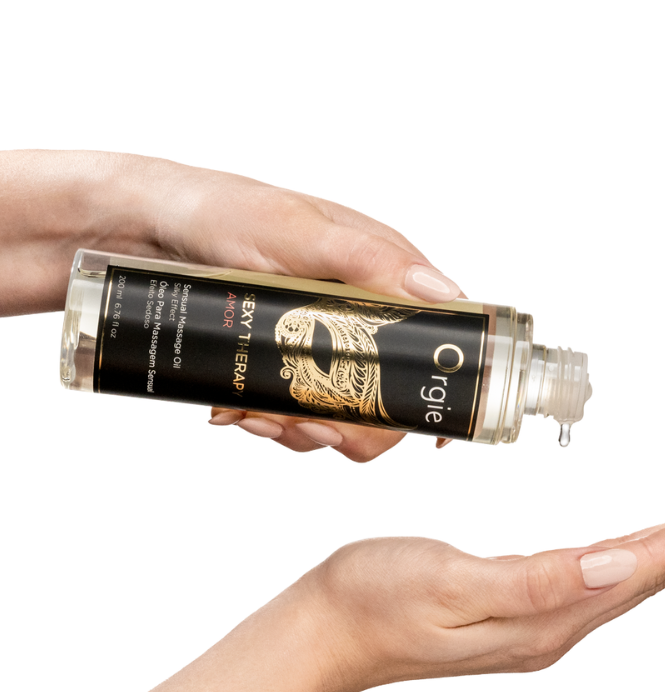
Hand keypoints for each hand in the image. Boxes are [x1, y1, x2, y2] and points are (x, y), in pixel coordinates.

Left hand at [0, 150, 461, 460]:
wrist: (146, 229)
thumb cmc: (223, 210)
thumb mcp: (298, 230)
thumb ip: (369, 259)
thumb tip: (440, 295)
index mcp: (383, 274)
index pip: (439, 338)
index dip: (440, 388)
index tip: (426, 431)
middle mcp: (362, 313)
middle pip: (393, 395)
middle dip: (356, 423)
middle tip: (313, 425)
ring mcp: (323, 343)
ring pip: (344, 414)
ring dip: (303, 428)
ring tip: (257, 414)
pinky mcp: (286, 363)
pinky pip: (297, 413)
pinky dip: (270, 422)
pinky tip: (239, 409)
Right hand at [3, 488, 664, 691]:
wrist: (323, 632)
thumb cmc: (372, 599)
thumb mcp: (450, 582)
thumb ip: (538, 580)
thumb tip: (618, 565)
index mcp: (544, 615)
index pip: (645, 567)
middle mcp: (551, 624)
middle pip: (652, 576)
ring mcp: (534, 621)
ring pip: (630, 579)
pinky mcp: (515, 609)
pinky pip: (597, 581)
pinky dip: (636, 558)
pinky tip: (641, 551)